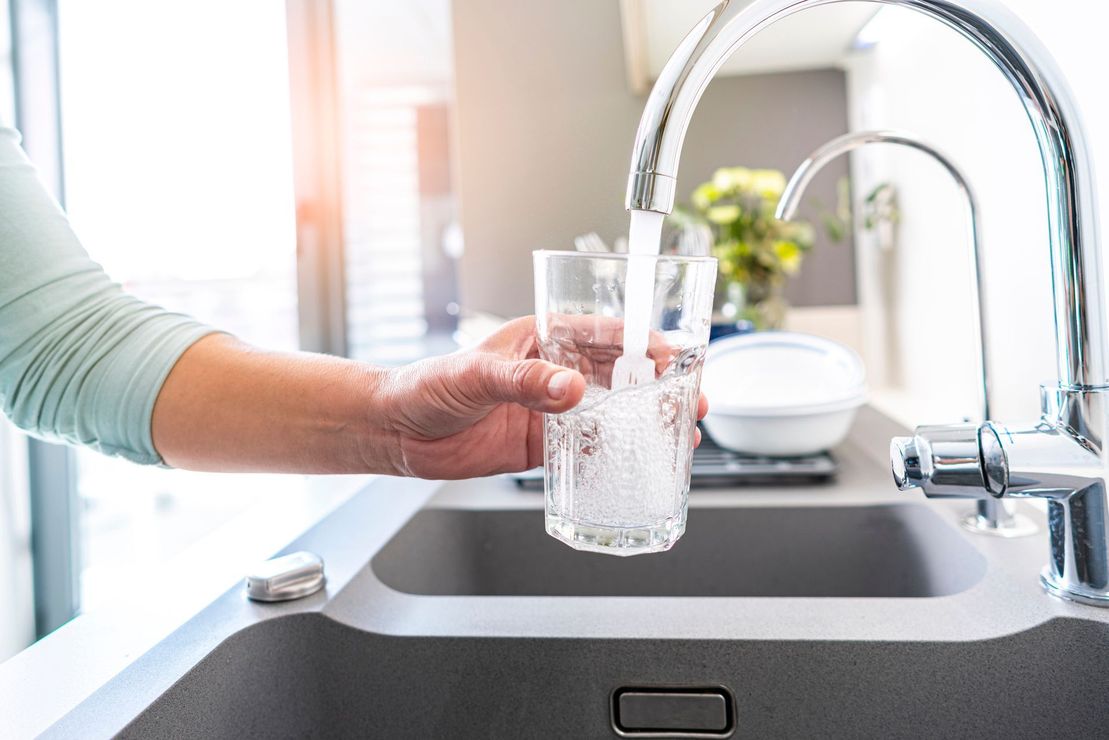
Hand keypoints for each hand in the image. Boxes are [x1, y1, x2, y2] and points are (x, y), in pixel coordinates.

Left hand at [377, 316, 708, 479]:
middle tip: (692, 399)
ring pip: (609, 416)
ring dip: (644, 424)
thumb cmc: (427, 385)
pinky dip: (612, 458)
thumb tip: (572, 389)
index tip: (671, 355)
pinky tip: (637, 465)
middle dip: (657, 387)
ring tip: (681, 434)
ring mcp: (547, 411)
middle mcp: (550, 374)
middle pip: (617, 377)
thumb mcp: (477, 375)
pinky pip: (584, 451)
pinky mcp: (539, 446)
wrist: (397, 432)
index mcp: (540, 341)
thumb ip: (526, 382)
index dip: (640, 342)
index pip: (601, 334)